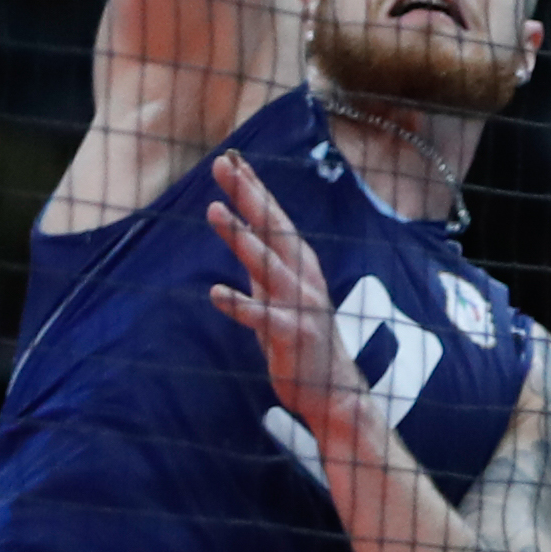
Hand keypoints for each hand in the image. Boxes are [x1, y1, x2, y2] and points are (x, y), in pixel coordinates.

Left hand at [208, 151, 367, 443]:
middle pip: (272, 228)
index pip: (274, 219)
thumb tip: (240, 236)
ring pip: (266, 263)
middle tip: (222, 165)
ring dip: (241, 237)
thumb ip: (263, 268)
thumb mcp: (282, 297)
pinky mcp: (293, 334)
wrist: (335, 392)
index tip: (231, 159)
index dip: (253, 188)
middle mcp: (302, 278)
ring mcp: (300, 305)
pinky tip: (215, 293)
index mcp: (300, 266)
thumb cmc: (304, 344)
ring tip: (215, 210)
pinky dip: (240, 304)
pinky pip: (262, 317)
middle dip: (247, 194)